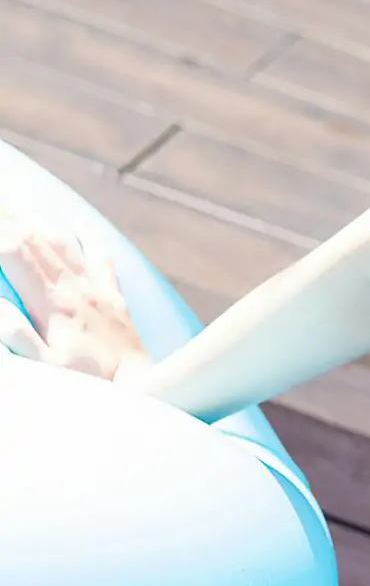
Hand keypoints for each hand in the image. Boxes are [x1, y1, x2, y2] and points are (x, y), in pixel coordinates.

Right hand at [0, 220, 150, 378]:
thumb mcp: (45, 364)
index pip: (16, 254)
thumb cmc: (88, 380)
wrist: (139, 384)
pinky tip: (82, 229)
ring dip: (41, 223)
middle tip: (1, 200)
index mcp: (51, 302)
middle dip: (12, 217)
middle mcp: (74, 287)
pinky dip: (90, 242)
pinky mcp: (114, 298)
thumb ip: (17, 333)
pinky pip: (103, 261)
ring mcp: (96, 289)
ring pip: (65, 245)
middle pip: (37, 240)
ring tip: (21, 208)